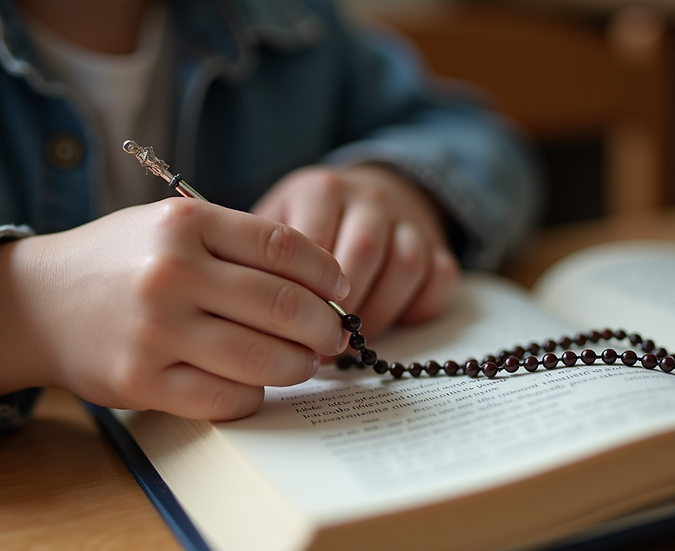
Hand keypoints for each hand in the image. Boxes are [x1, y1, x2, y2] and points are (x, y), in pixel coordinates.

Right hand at [0, 200, 348, 419]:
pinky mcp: (141, 381)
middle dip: (325, 328)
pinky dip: (255, 395)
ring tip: (305, 363)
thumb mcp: (170, 226)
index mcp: (184, 223)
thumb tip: (319, 283)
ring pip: (262, 357)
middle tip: (335, 337)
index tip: (341, 289)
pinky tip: (258, 386)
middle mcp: (171, 272)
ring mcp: (155, 330)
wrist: (38, 302)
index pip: (283, 246)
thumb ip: (236, 243)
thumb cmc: (119, 261)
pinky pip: (225, 397)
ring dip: (299, 366)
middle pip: (283, 305)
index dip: (326, 272)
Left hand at [253, 164, 459, 338]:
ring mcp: (409, 220)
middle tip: (322, 344)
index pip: (314, 243)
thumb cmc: (309, 222)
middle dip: (342, 308)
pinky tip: (393, 322)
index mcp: (321, 189)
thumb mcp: (275, 221)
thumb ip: (257, 255)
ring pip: (405, 267)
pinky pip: (441, 278)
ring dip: (379, 312)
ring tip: (353, 341)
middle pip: (363, 253)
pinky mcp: (438, 245)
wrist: (369, 193)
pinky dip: (420, 307)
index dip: (303, 292)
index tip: (290, 327)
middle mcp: (370, 198)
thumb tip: (234, 306)